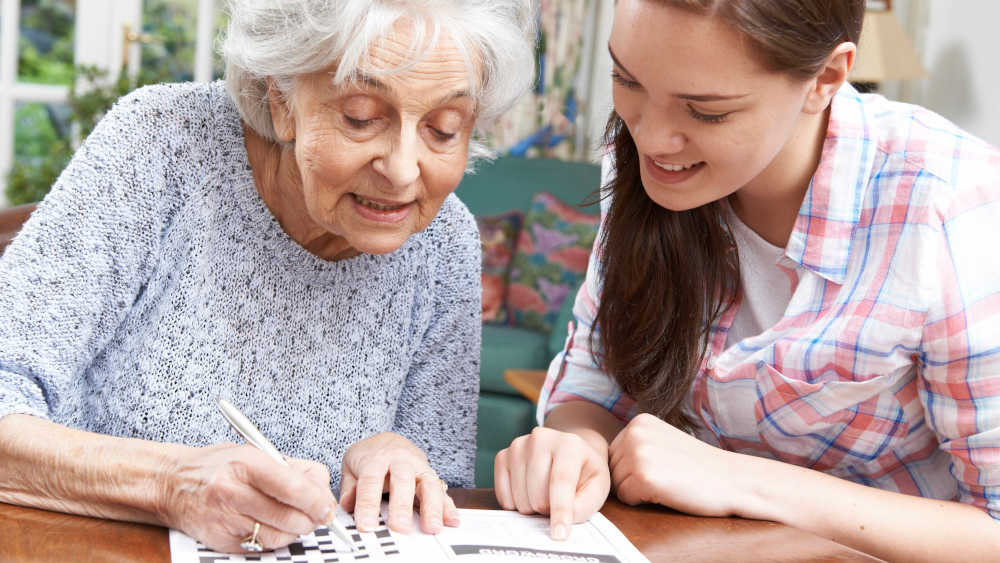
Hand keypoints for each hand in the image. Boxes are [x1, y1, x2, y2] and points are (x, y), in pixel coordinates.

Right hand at [156, 443, 335, 552]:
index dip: (317, 501)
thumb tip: (323, 490)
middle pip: (289, 517)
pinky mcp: (221, 541)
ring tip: (294, 519)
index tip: (328, 507)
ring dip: (295, 532)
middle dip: (311, 519)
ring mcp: (225, 520)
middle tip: (317, 514)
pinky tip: (272, 525)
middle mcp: (232, 492)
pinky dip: (274, 539)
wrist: (173, 483)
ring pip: (278, 537)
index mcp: (245, 463)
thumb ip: (293, 469)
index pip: (292, 487)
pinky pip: (261, 547)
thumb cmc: (220, 466)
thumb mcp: (256, 452)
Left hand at [339, 432, 458, 534]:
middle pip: (403, 481)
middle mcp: (401, 460)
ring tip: (432, 527)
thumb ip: (349, 487)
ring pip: (428, 484)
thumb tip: (347, 506)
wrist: (388, 440)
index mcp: (376, 457)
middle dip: (402, 506)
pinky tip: (452, 520)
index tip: (367, 525)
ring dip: (432, 507)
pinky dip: (448, 506)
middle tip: (400, 528)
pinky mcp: (431, 476)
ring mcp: (419, 467)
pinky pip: (442, 491)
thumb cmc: (369, 456)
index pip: (371, 481)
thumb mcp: (351, 465)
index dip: (368, 504)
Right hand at [494, 426, 609, 539]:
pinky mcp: (502, 456)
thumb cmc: (584, 472)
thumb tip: (561, 522)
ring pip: (520, 498)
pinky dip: (516, 504)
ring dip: (532, 507)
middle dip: (547, 510)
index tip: (559, 535)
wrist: (569, 452)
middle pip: (537, 494)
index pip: (561, 481)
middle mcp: (541, 438)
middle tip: (557, 503)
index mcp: (569, 443)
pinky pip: (503, 495)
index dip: (560, 511)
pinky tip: (527, 493)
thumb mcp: (597, 488)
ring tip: (544, 495)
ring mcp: (518, 446)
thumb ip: (583, 505)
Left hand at [609, 413, 739, 515]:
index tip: (662, 467)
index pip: (614, 454)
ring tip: (667, 483)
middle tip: (666, 477)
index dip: (633, 468)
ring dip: (637, 491)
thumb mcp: (663, 440)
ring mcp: (638, 454)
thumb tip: (603, 460)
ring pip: (617, 485)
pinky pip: (626, 498)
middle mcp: (635, 433)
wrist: (732, 480)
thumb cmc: (699, 467)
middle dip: (632, 479)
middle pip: (612, 469)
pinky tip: (667, 492)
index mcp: (639, 421)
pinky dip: (642, 502)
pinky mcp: (643, 477)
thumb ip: (637, 443)